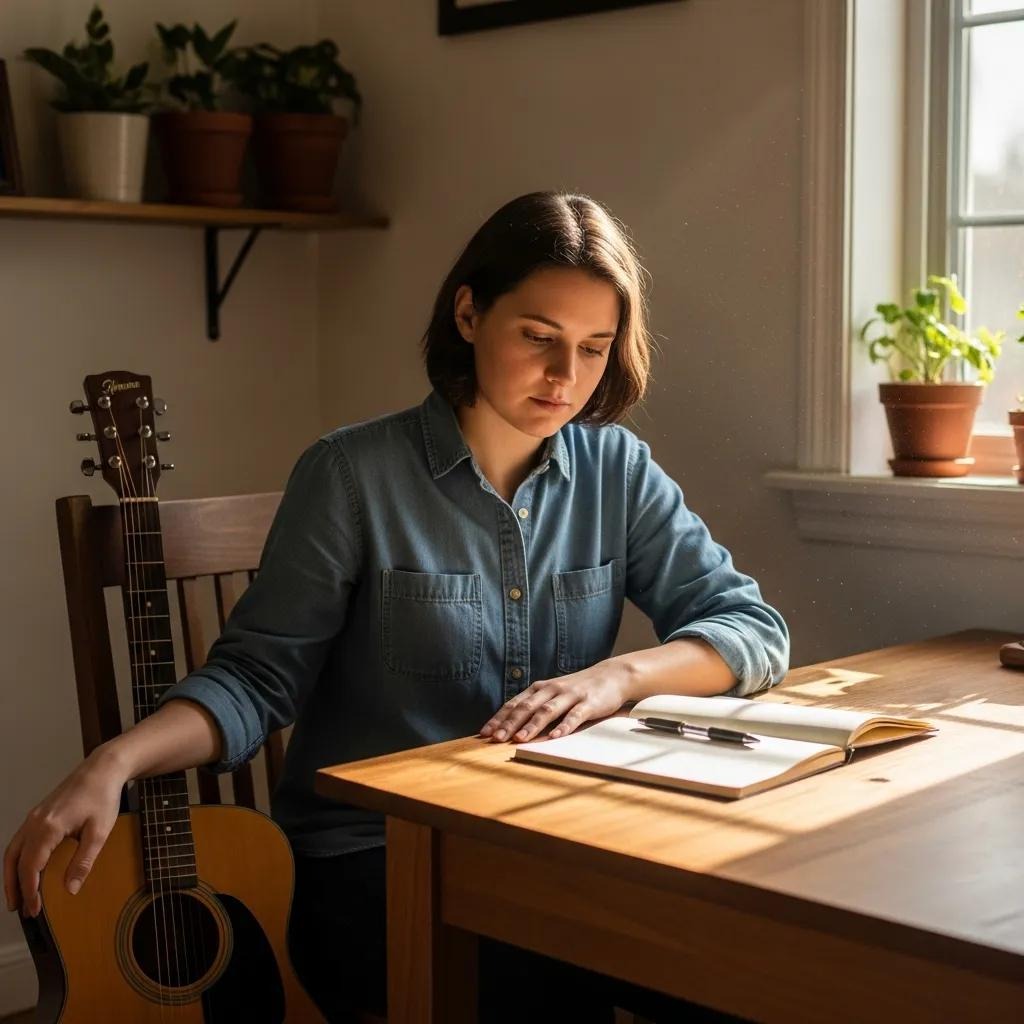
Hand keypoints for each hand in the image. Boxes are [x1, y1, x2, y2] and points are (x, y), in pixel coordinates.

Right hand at [4, 746, 127, 916]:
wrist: (103, 768)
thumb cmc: (103, 796)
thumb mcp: (99, 832)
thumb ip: (83, 862)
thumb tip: (71, 889)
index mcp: (48, 827)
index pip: (30, 868)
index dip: (30, 892)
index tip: (34, 910)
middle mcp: (35, 822)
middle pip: (15, 862)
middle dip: (16, 888)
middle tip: (22, 910)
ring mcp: (34, 817)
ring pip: (12, 852)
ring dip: (11, 875)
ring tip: (17, 897)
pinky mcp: (38, 815)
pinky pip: (20, 841)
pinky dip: (17, 860)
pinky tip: (24, 871)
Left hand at [479, 664, 630, 742]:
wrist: (612, 675)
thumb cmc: (579, 688)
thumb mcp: (554, 693)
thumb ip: (536, 705)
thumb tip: (511, 724)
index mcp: (541, 688)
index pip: (515, 703)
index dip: (499, 718)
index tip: (484, 732)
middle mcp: (552, 690)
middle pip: (527, 707)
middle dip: (510, 723)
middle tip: (496, 739)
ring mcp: (570, 695)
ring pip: (547, 711)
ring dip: (532, 726)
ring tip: (520, 739)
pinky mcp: (589, 703)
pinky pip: (575, 716)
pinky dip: (564, 726)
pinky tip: (555, 737)